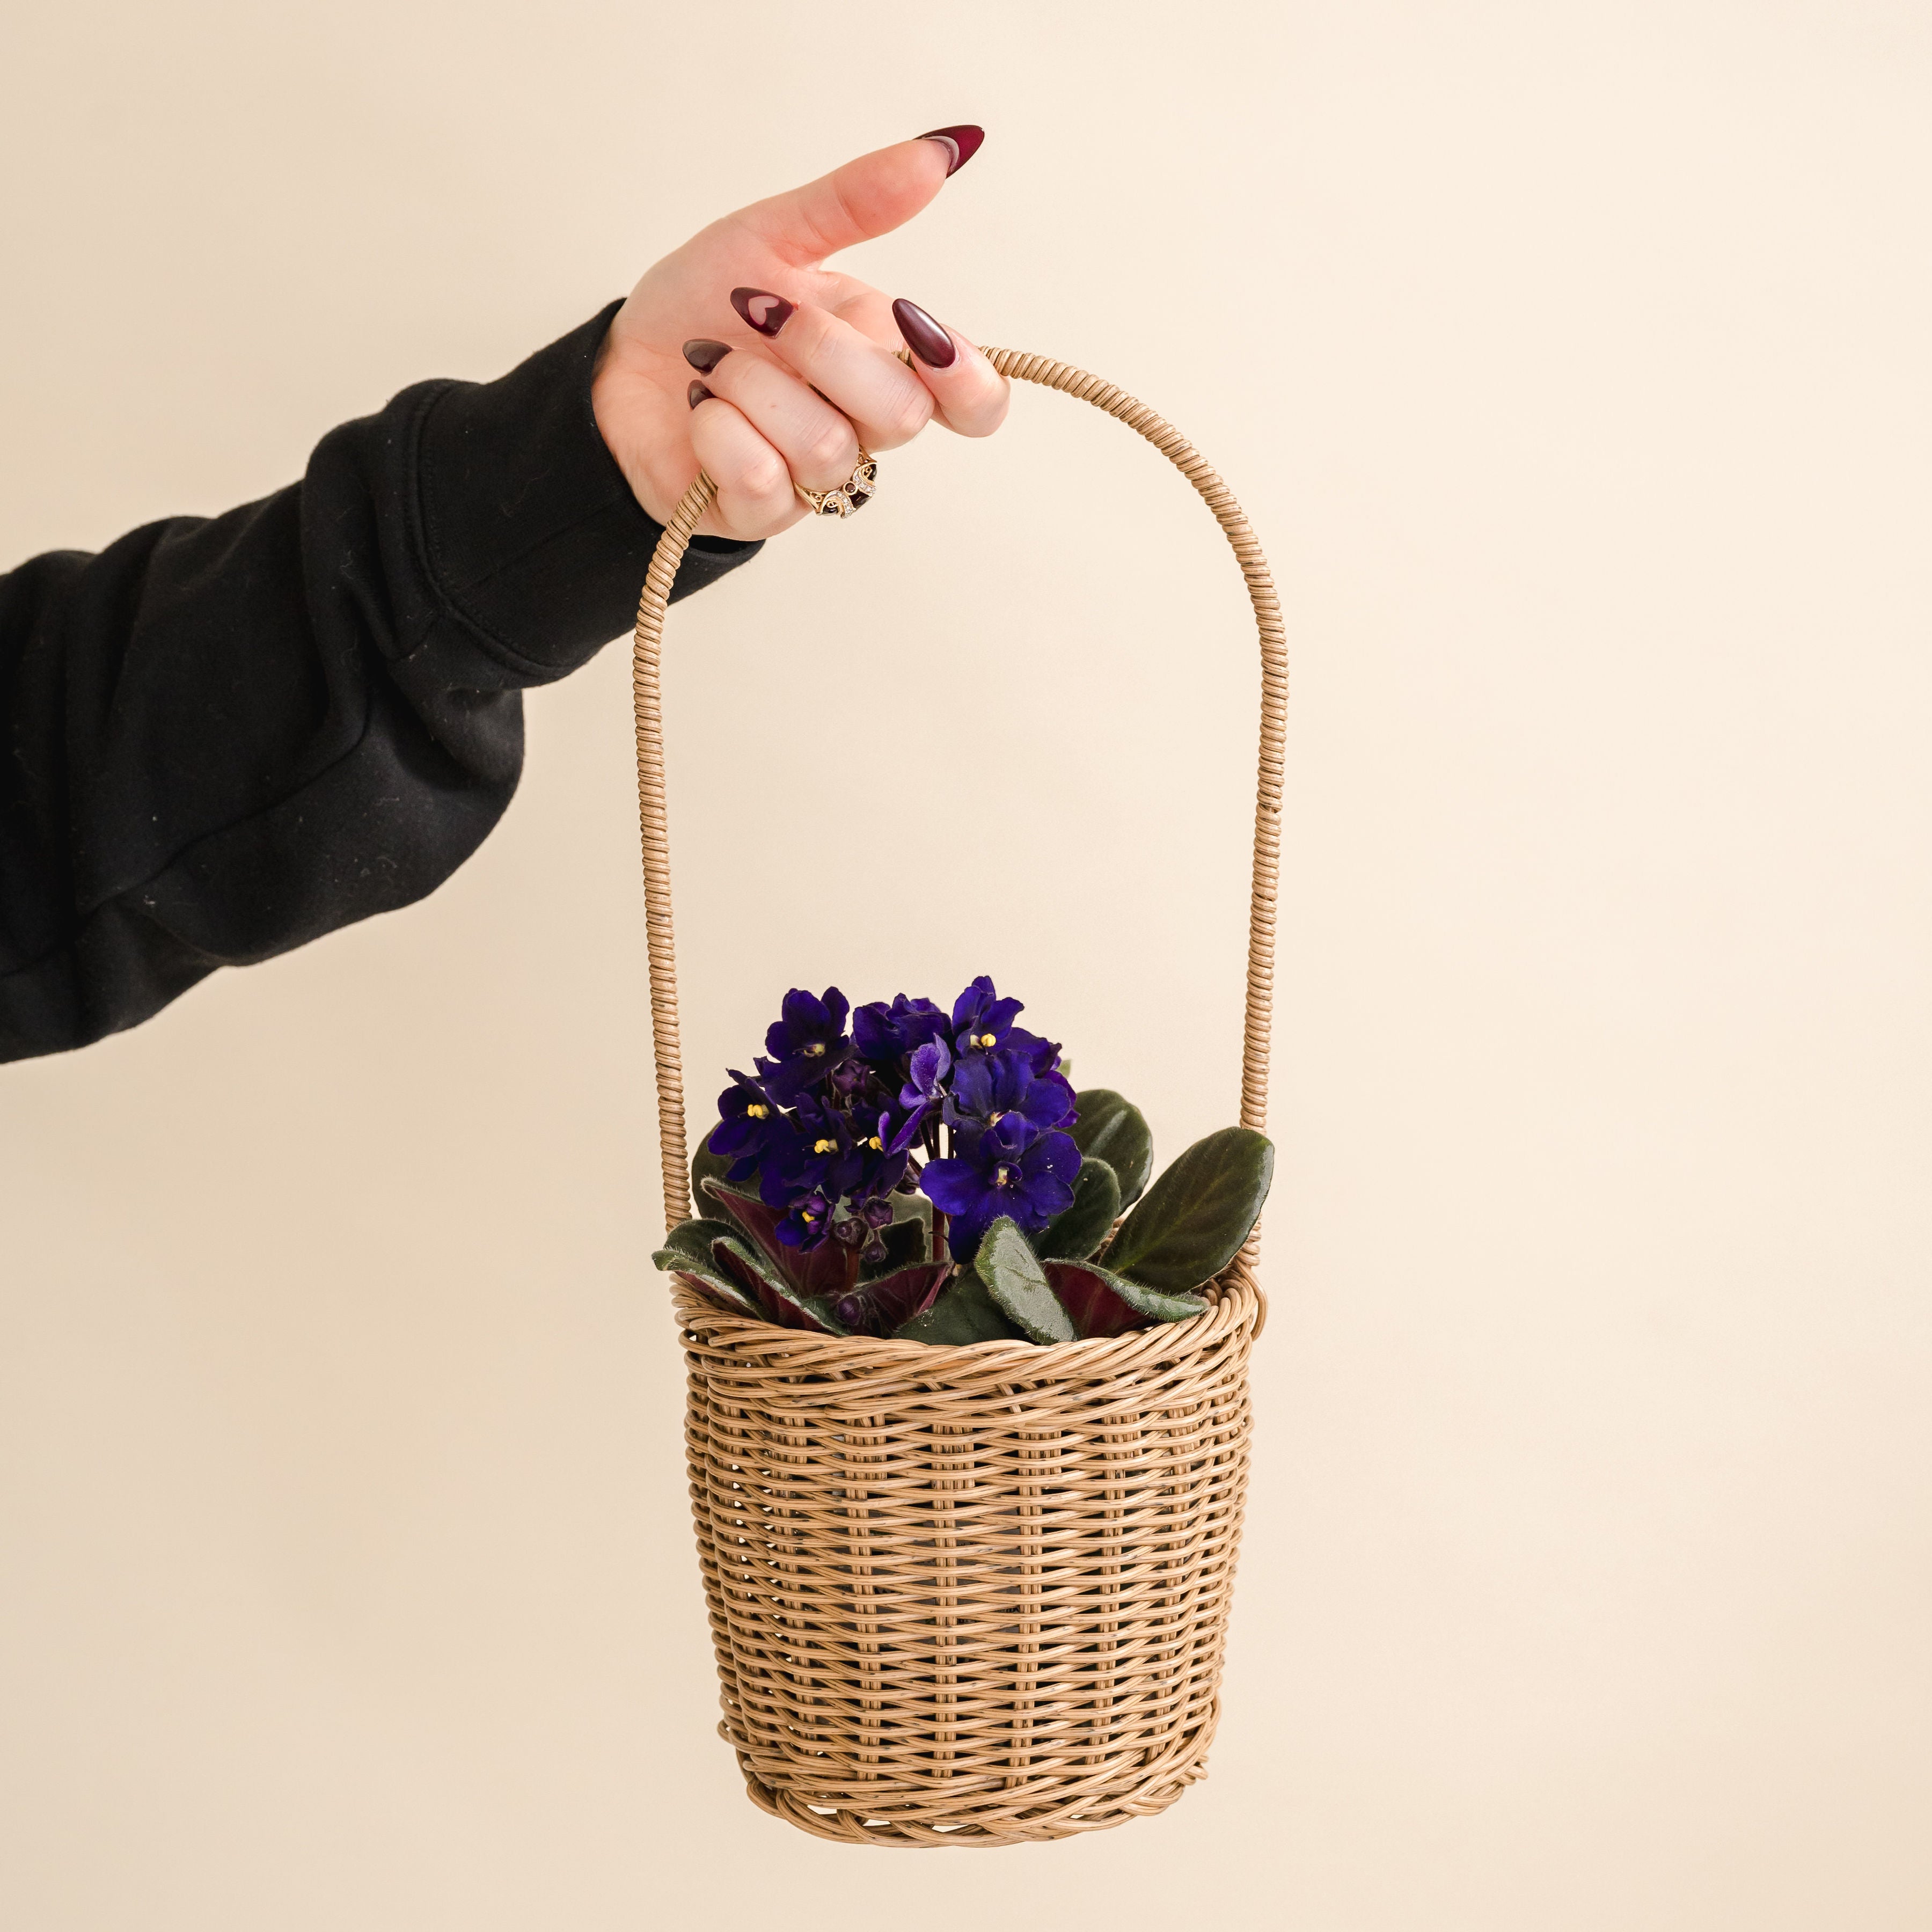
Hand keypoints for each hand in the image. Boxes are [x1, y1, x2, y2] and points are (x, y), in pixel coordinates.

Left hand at [591, 130, 1008, 539]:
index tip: (910, 324)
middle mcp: (862, 426)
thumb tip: (943, 149)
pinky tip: (699, 405)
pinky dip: (717, 428)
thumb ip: (857, 201)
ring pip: (828, 448)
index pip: (975, 402)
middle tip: (758, 312)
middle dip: (824, 351)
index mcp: (885, 362)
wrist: (623, 364)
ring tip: (713, 360)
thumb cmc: (705, 308)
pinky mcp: (759, 513)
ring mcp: (814, 479)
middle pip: (902, 416)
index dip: (966, 377)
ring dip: (753, 386)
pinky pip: (763, 480)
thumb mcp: (776, 235)